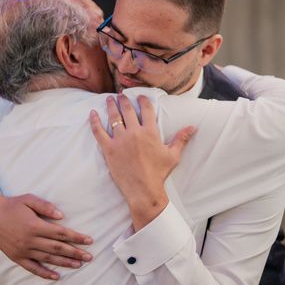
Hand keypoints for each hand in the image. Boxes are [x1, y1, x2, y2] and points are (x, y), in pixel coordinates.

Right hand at [0, 192, 92, 279]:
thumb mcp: (29, 199)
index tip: (89, 241)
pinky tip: (56, 276)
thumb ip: (46, 207)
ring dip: (64, 263)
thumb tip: (62, 217)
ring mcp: (23, 250)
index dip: (76, 237)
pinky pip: (32, 268)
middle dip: (75, 253)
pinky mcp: (16, 257)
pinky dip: (44, 273)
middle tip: (89, 257)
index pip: (61, 233)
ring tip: (78, 265)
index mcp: (35, 226)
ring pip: (48, 258)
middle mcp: (30, 240)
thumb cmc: (12, 205)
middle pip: (57, 248)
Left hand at [90, 94, 195, 230]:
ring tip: (109, 99)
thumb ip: (181, 138)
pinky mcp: (109, 149)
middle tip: (121, 95)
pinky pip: (98, 132)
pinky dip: (94, 121)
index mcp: (150, 132)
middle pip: (127, 110)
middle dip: (124, 100)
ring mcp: (120, 140)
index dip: (142, 100)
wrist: (144, 189)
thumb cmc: (159, 173)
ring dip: (111, 106)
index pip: (146, 110)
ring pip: (114, 117)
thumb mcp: (173, 155)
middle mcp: (134, 132)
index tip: (139, 96)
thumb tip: (193, 127)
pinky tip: (92, 113)